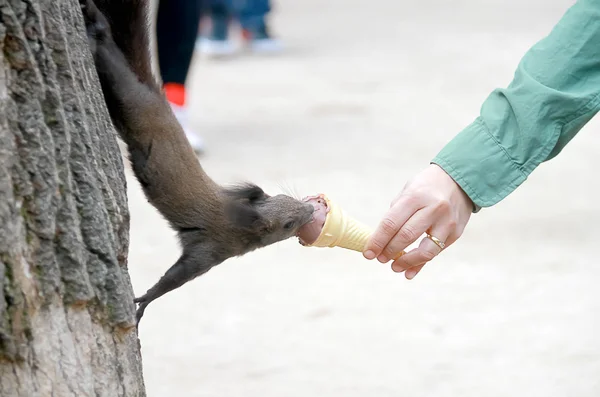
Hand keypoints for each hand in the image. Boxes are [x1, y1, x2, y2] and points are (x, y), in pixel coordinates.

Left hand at [363, 164, 472, 278]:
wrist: (460, 180)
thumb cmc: (425, 188)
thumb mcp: (407, 192)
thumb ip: (396, 215)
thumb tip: (381, 242)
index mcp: (415, 196)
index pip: (391, 223)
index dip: (377, 241)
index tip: (368, 253)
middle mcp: (433, 209)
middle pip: (406, 237)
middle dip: (389, 251)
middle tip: (379, 259)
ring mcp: (447, 222)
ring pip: (425, 251)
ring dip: (406, 262)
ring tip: (394, 266)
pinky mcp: (456, 234)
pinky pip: (435, 254)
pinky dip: (420, 265)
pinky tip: (408, 272)